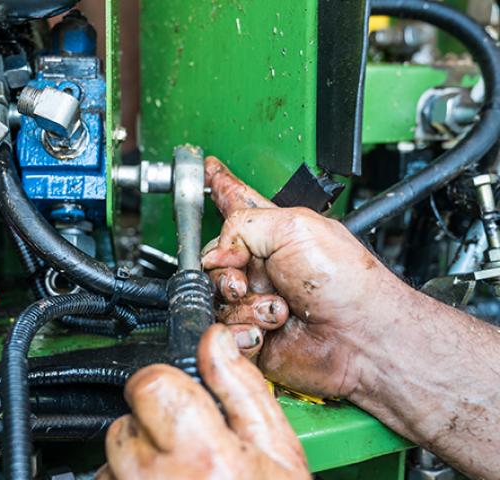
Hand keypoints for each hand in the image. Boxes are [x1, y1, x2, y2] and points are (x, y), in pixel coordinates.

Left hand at [98, 324, 309, 479]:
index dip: (164, 384)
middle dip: (151, 427)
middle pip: (126, 422)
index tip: (179, 397)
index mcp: (204, 453)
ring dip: (138, 463)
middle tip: (187, 450)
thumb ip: (241, 389)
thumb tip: (215, 340)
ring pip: (114, 459)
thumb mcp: (276, 451)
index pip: (149, 383)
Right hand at [202, 157, 413, 397]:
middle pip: (213, 260)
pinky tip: (268, 328)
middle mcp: (260, 265)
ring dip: (245, 304)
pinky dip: (244, 329)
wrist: (359, 335)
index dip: (219, 187)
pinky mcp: (252, 332)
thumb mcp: (293, 228)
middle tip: (243, 279)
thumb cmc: (344, 281)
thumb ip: (242, 226)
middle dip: (225, 271)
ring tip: (276, 307)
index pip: (236, 203)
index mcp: (273, 232)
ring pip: (215, 298)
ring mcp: (255, 299)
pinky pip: (224, 329)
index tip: (207, 169)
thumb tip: (213, 254)